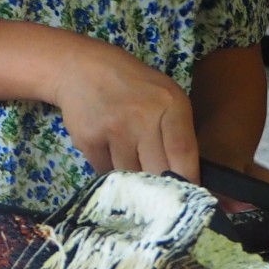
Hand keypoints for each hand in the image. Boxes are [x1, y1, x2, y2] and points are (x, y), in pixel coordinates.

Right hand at [50, 40, 200, 180]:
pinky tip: (108, 152)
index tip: (187, 198)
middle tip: (158, 191)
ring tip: (129, 161)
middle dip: (159, 185)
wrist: (81, 69)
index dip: (187, 181)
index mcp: (170, 104)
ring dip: (131, 178)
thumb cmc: (131, 85)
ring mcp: (113, 129)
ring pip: (130, 176)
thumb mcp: (164, 96)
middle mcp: (143, 117)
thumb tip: (187, 179)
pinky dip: (109, 170)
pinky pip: (105, 172)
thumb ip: (177, 131)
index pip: (183, 153)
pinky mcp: (88, 140)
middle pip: (158, 171)